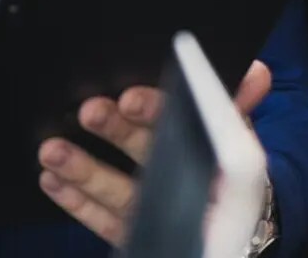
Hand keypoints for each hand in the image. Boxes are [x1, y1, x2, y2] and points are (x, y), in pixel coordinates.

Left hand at [38, 59, 272, 244]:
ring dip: (85, 170)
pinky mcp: (142, 235)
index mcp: (219, 150)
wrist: (233, 218)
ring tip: (51, 151)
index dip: (156, 109)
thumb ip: (235, 96)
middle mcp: (192, 185)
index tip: (128, 96)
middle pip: (152, 156)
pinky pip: (107, 223)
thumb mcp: (234, 125)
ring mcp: (165, 214)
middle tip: (89, 111)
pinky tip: (51, 182)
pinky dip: (78, 204)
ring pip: (123, 194)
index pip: (188, 124)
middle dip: (118, 133)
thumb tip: (256, 72)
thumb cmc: (222, 155)